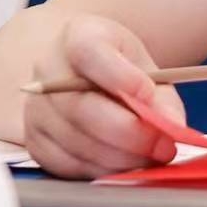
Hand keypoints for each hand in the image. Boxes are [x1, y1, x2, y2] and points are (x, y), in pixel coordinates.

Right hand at [23, 15, 187, 179]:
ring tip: (152, 157)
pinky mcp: (35, 141)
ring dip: (120, 157)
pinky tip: (125, 164)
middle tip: (164, 144)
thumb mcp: (145, 66)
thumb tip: (172, 125)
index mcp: (77, 36)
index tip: (148, 93)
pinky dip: (101, 170)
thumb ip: (161, 96)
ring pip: (75, 142)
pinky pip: (67, 165)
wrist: (84, 74)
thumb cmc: (119, 67)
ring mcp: (36, 108)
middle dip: (129, 132)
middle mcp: (47, 70)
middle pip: (80, 107)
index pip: (88, 52)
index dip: (118, 75)